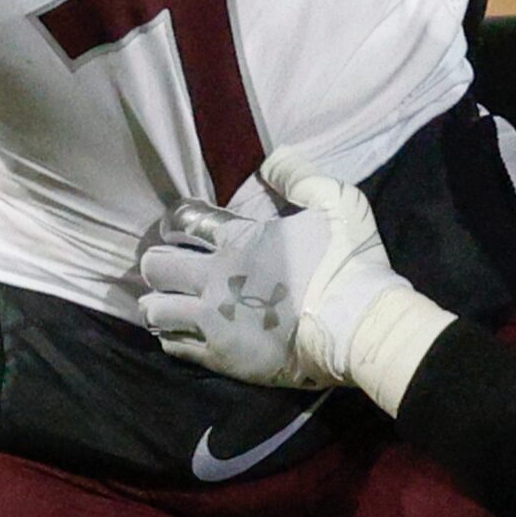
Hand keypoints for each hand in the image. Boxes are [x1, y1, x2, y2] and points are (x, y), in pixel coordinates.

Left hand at [138, 151, 410, 388]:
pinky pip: (175, 346)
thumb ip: (298, 176)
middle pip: (158, 267)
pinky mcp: (221, 357)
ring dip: (157, 303)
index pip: (184, 221)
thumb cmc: (348, 263)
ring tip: (164, 304)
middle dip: (157, 265)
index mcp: (239, 239)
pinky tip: (177, 333)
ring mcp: (215, 320)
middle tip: (166, 269)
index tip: (176, 228)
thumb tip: (271, 159)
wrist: (358, 326)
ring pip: (157, 310)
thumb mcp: (337, 201)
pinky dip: (170, 336)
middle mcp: (216, 277)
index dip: (174, 223)